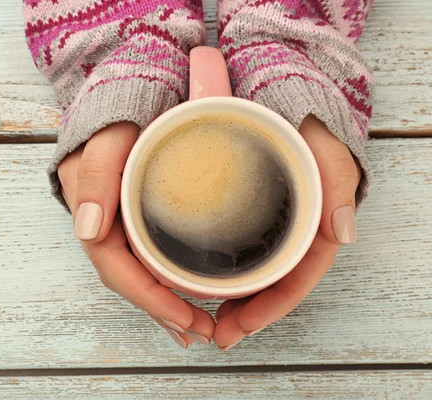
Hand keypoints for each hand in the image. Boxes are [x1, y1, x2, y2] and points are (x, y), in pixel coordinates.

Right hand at [58, 122, 215, 347]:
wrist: (127, 88)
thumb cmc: (119, 110)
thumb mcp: (107, 134)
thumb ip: (96, 173)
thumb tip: (89, 230)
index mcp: (93, 209)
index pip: (116, 268)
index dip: (149, 299)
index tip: (186, 319)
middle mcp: (103, 220)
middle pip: (129, 278)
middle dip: (163, 311)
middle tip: (202, 333)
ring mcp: (118, 219)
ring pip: (138, 272)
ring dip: (165, 304)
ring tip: (198, 327)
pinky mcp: (134, 213)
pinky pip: (146, 255)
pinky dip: (165, 281)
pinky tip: (184, 294)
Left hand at [213, 115, 361, 349]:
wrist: (273, 86)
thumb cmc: (301, 113)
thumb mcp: (322, 138)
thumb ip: (337, 177)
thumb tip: (342, 234)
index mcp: (313, 218)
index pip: (297, 275)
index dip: (272, 306)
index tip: (240, 326)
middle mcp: (291, 224)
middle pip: (274, 281)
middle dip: (248, 313)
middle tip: (216, 334)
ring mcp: (269, 219)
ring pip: (255, 271)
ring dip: (235, 300)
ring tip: (205, 321)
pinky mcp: (247, 209)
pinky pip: (239, 248)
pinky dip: (224, 271)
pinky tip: (203, 282)